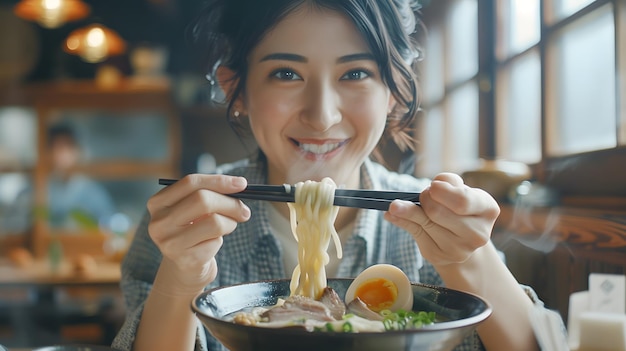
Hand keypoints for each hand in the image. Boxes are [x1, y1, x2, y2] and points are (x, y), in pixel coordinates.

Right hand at [147, 174, 250, 293]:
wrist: (185, 268)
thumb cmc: (194, 231)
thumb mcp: (194, 210)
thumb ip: (210, 194)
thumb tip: (239, 185)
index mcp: (158, 203)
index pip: (191, 183)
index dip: (219, 181)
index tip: (242, 183)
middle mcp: (159, 222)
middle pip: (202, 200)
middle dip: (230, 203)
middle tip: (244, 211)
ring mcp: (169, 242)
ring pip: (214, 221)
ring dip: (230, 223)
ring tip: (228, 227)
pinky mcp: (185, 260)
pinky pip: (215, 242)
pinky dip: (220, 241)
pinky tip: (211, 245)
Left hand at [384, 173, 499, 266]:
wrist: (462, 237)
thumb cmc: (460, 206)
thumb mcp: (460, 189)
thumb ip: (448, 183)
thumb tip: (426, 190)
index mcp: (488, 210)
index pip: (462, 201)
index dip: (442, 192)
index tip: (432, 186)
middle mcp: (477, 234)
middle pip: (436, 212)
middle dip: (425, 198)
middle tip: (425, 195)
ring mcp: (458, 249)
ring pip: (422, 222)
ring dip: (409, 209)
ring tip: (406, 203)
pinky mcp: (438, 256)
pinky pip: (413, 232)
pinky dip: (400, 220)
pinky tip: (392, 214)